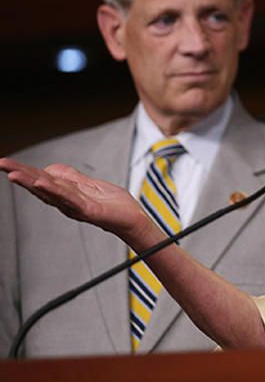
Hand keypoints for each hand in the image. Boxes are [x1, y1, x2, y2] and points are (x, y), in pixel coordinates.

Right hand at [0, 158, 149, 239]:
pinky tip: (41, 183)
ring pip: (50, 192)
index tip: (6, 162)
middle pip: (40, 185)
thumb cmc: (115, 205)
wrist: (134, 219)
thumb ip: (71, 178)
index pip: (41, 179)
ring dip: (31, 183)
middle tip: (1, 163)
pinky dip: (54, 191)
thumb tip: (50, 169)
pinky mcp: (88, 211)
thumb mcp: (90, 186)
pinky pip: (69, 199)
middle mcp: (67, 202)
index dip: (24, 171)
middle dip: (20, 174)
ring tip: (13, 174)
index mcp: (67, 194)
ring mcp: (76, 207)